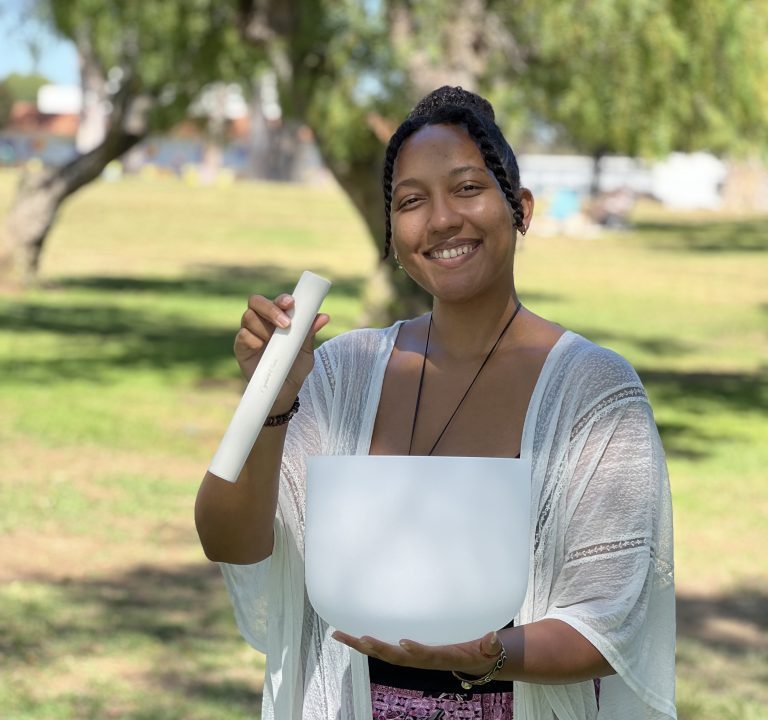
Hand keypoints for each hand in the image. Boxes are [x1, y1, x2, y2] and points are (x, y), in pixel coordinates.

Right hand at [234, 293, 329, 408]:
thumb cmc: (295, 367)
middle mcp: (262, 322)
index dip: (281, 299)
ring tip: (274, 342)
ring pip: (248, 317)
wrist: (284, 392)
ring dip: (263, 327)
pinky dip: (252, 339)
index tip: (290, 303)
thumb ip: (310, 333)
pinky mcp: (241, 348)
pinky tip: (260, 347)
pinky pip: (242, 336)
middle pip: (256, 302)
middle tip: (285, 324)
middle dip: (270, 309)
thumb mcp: (306, 351)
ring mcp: (250, 334)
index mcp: (278, 318)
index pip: (276, 301)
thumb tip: (324, 317)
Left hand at [331, 629, 502, 677]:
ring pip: (382, 652)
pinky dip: (364, 641)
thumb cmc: (480, 651)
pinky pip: (382, 647)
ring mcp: (410, 656)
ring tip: (340, 634)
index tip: (404, 643)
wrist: (474, 662)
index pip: (427, 655)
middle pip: (396, 657)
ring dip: (361, 645)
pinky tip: (348, 633)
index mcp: (441, 657)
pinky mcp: (405, 651)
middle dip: (379, 649)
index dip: (416, 651)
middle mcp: (420, 659)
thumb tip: (493, 636)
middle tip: (362, 639)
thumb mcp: (489, 650)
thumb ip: (490, 645)